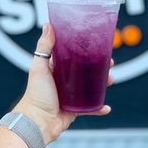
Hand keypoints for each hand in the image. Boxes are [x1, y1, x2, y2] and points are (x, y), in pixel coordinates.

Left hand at [14, 24, 113, 144]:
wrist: (37, 122)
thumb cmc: (36, 93)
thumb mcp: (39, 66)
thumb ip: (44, 47)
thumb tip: (48, 25)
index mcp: (58, 69)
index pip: (74, 55)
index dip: (86, 49)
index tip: (97, 43)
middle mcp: (66, 80)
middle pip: (87, 70)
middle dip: (100, 66)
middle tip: (110, 61)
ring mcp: (72, 95)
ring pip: (92, 87)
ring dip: (104, 83)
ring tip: (111, 79)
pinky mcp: (76, 109)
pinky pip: (91, 108)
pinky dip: (99, 107)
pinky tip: (106, 107)